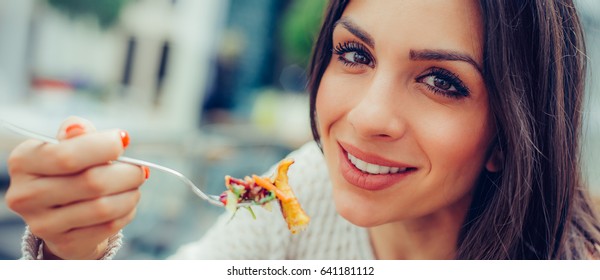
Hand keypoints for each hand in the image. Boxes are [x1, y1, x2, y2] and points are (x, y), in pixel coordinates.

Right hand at [5, 116, 147, 258]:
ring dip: (130, 193)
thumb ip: (77, 132)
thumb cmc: (69, 168)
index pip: (66, 156)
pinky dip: (127, 211)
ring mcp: (43, 223)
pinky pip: (109, 226)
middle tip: (139, 169)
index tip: (123, 140)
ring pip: (104, 207)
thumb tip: (78, 129)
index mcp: (23, 161)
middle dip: (127, 173)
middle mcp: (26, 195)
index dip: (103, 147)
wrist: (61, 210)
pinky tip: (126, 202)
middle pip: (92, 182)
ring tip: (134, 185)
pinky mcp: (65, 242)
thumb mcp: (68, 143)